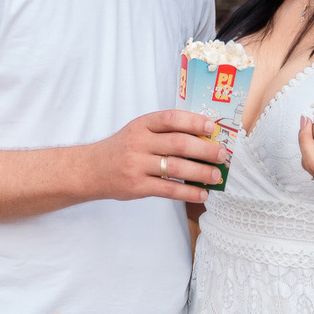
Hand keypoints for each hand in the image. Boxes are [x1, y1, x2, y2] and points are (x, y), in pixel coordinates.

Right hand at [90, 110, 229, 204]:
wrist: (92, 170)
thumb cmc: (122, 149)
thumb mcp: (138, 132)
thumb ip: (164, 132)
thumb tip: (203, 139)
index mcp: (142, 125)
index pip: (171, 119)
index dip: (194, 122)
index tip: (212, 128)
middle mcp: (139, 143)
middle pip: (178, 144)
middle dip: (205, 150)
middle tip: (222, 155)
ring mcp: (137, 165)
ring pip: (175, 167)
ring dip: (201, 173)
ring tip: (216, 176)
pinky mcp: (137, 186)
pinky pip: (168, 189)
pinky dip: (188, 192)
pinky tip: (202, 194)